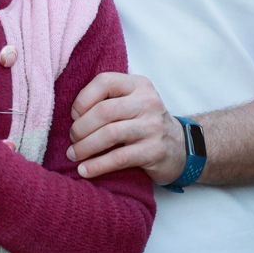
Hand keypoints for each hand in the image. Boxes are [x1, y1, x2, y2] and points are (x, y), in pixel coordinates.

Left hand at [67, 72, 183, 183]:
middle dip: (80, 127)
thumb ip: (108, 100)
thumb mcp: (132, 102)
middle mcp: (148, 102)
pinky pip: (118, 158)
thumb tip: (73, 116)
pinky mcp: (154, 151)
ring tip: (73, 155)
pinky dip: (97, 165)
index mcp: (139, 85)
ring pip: (109, 134)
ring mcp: (153, 127)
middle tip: (73, 139)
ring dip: (85, 147)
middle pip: (104, 111)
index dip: (83, 99)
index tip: (74, 116)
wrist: (180, 147)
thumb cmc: (144, 123)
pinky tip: (84, 170)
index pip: (104, 82)